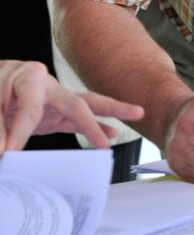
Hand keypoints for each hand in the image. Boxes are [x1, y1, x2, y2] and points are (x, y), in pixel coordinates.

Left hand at [0, 60, 144, 151]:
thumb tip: (4, 156)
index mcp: (30, 78)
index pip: (31, 110)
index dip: (20, 134)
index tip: (9, 155)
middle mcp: (48, 86)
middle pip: (81, 100)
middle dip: (108, 109)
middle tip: (136, 114)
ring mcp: (54, 99)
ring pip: (87, 106)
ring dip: (112, 112)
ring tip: (138, 114)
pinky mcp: (53, 113)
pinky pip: (77, 121)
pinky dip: (95, 127)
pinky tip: (112, 135)